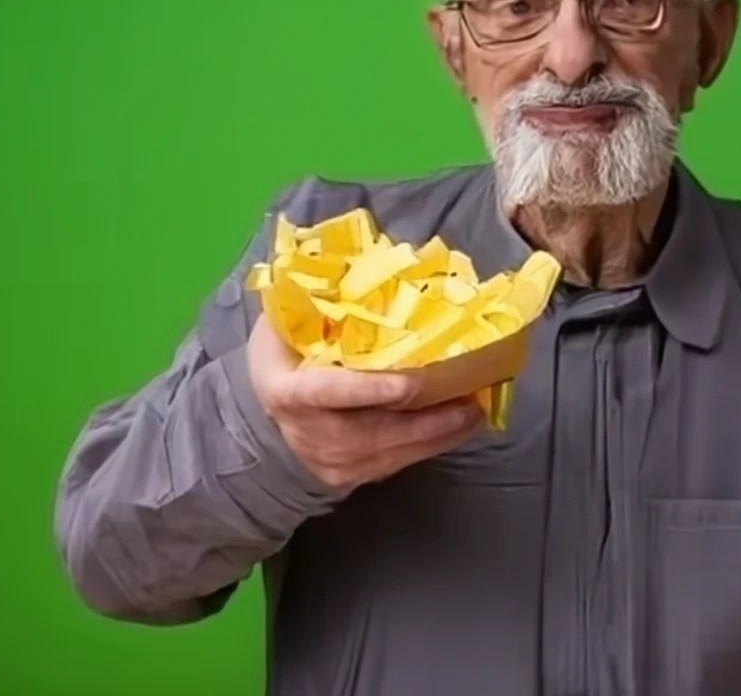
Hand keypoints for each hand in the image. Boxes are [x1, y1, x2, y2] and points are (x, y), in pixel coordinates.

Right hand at [246, 314, 482, 492]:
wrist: (264, 417)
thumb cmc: (284, 357)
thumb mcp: (284, 325)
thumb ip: (316, 303)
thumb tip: (365, 262)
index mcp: (287, 392)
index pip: (327, 392)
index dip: (367, 390)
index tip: (407, 386)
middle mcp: (309, 434)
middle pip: (375, 429)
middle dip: (427, 415)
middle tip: (470, 394)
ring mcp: (330, 462)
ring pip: (394, 450)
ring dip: (441, 432)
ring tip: (476, 409)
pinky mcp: (351, 477)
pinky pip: (399, 462)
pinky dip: (433, 444)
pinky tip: (460, 426)